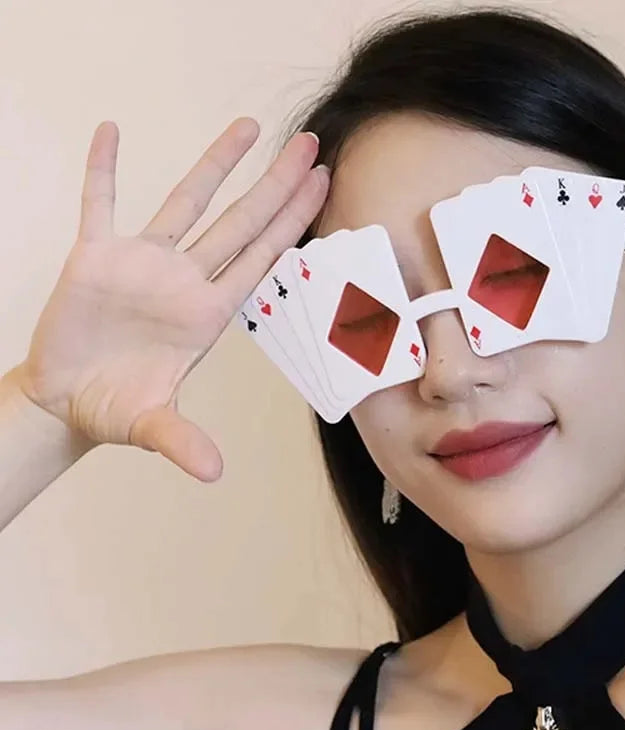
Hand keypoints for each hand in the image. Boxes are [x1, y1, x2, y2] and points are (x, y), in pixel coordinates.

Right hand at [13, 118, 330, 481]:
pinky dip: (103, 171)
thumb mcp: (151, 426)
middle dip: (275, 184)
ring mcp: (141, 264)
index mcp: (208, 315)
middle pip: (240, 221)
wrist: (66, 402)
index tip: (322, 185)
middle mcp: (185, 281)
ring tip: (249, 125)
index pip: (261, 258)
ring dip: (215, 164)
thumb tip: (213, 473)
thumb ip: (181, 442)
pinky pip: (100, 204)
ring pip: (186, 202)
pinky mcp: (92, 258)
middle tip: (311, 143)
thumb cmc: (116, 411)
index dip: (292, 222)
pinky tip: (111, 132)